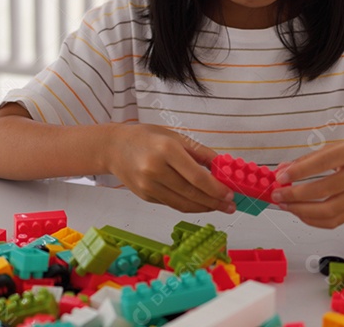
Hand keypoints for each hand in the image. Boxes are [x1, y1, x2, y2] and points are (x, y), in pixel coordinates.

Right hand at [105, 124, 235, 213]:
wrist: (113, 148)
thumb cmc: (145, 138)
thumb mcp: (174, 136)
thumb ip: (200, 152)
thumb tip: (222, 168)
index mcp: (165, 150)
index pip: (196, 176)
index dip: (216, 189)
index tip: (230, 194)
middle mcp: (155, 169)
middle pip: (191, 193)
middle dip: (214, 201)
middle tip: (230, 205)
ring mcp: (148, 185)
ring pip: (183, 204)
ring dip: (204, 207)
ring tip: (219, 207)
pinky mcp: (145, 196)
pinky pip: (172, 204)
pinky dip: (189, 205)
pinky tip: (200, 202)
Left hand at [271, 140, 343, 228]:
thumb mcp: (339, 147)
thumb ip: (310, 159)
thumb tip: (283, 170)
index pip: (322, 163)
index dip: (298, 172)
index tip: (281, 177)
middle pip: (323, 190)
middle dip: (294, 195)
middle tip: (277, 194)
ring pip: (328, 210)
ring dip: (301, 210)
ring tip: (285, 205)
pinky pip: (334, 221)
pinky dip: (313, 220)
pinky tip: (300, 213)